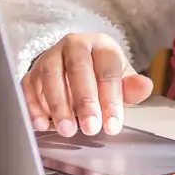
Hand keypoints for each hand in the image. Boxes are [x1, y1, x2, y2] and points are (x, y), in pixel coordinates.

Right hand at [20, 33, 154, 137]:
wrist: (75, 65)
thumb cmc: (102, 75)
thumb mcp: (121, 80)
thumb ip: (132, 87)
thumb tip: (144, 87)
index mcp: (100, 45)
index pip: (107, 70)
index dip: (110, 99)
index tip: (112, 126)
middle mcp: (74, 44)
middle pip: (78, 68)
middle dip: (84, 101)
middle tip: (90, 128)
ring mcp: (50, 56)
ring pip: (51, 75)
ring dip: (58, 104)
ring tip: (67, 130)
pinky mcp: (32, 71)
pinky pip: (29, 85)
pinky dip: (33, 105)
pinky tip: (41, 125)